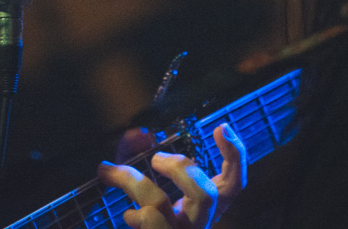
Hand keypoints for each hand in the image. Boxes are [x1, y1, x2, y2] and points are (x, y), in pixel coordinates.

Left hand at [97, 123, 245, 228]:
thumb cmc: (140, 214)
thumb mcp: (139, 179)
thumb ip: (136, 151)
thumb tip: (139, 134)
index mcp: (201, 207)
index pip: (234, 184)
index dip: (235, 156)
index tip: (220, 127)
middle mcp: (198, 223)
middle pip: (207, 195)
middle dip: (180, 168)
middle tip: (156, 158)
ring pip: (165, 205)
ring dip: (135, 182)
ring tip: (113, 172)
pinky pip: (154, 222)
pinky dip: (138, 214)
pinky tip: (128, 215)